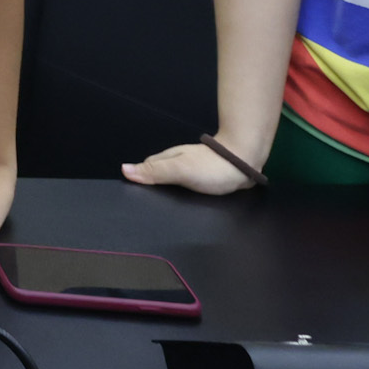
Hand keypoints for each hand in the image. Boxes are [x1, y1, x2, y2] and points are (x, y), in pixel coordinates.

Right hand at [121, 139, 260, 195]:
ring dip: (169, 193)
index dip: (138, 181)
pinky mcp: (206, 179)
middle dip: (152, 188)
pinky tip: (187, 205)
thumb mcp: (180, 170)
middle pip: (158, 175)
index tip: (132, 199)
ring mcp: (192, 170)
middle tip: (149, 208)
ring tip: (166, 210)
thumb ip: (155, 172)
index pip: (146, 170)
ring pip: (174, 182)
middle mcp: (178, 162)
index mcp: (168, 158)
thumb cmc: (211, 167)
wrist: (244, 164)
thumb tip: (123, 169)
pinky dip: (184, 195)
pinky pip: (188, 188)